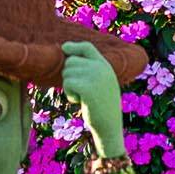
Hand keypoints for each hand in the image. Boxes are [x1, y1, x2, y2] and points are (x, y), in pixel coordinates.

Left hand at [60, 40, 124, 159]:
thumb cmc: (101, 107)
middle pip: (71, 61)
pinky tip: (79, 101)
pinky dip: (69, 93)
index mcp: (106, 66)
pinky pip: (68, 83)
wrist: (110, 126)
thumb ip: (90, 69)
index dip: (74, 47)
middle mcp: (102, 68)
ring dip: (69, 86)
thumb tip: (66, 53)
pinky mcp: (88, 88)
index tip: (64, 48)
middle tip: (80, 90)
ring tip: (82, 97)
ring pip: (67, 72)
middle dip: (69, 74)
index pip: (87, 47)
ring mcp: (96, 77)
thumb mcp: (101, 84)